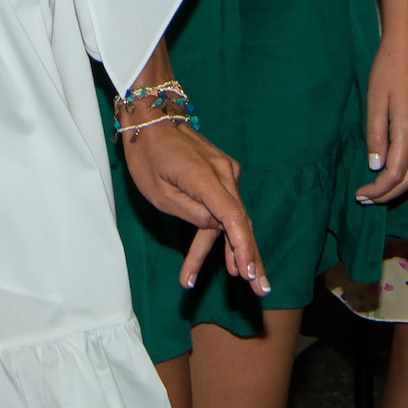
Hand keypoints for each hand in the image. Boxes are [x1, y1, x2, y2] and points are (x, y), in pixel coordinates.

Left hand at [121, 121, 269, 294]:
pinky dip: (227, 230)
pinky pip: (227, 205)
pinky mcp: (222, 172)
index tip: (248, 272)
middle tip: (260, 290)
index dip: (242, 247)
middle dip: (249, 257)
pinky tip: (230, 258)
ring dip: (237, 249)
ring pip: (234, 216)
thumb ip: (191, 213)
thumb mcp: (159, 193)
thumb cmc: (147, 155)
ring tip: (247, 280)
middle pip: (240, 221)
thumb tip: (216, 229)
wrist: (152, 117)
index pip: (233, 217)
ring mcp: (226, 170)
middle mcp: (224, 173)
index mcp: (205, 177)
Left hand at [357, 26, 407, 202]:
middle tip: (367, 198)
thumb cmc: (389, 67)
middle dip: (389, 193)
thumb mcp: (375, 100)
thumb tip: (376, 167)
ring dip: (402, 184)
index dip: (378, 190)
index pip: (394, 174)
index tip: (360, 194)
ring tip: (381, 189)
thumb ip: (375, 135)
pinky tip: (401, 169)